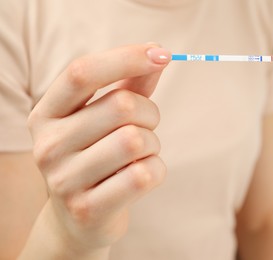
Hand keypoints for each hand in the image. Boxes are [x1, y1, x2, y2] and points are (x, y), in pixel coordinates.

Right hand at [27, 44, 170, 255]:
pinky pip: (144, 175)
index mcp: (47, 114)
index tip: (161, 53)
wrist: (79, 218)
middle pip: (122, 106)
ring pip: (136, 141)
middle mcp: (48, 145)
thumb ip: (130, 84)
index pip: (83, 72)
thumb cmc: (97, 155)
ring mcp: (64, 180)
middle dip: (150, 114)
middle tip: (146, 128)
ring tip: (140, 155)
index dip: (126, 57)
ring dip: (153, 144)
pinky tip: (142, 176)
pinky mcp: (88, 209)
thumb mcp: (105, 117)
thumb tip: (158, 51)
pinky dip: (157, 170)